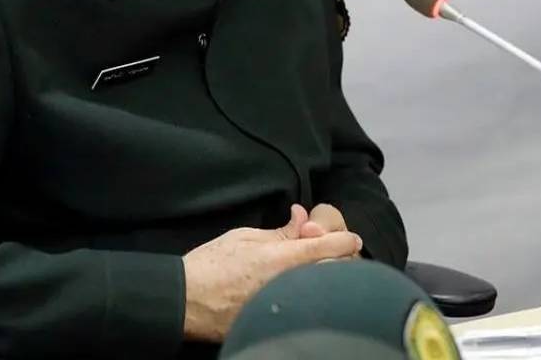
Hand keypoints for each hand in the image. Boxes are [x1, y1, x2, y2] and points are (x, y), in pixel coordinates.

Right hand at [181, 204, 362, 341]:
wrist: (187, 301)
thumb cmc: (211, 265)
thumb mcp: (245, 237)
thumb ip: (280, 231)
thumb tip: (302, 216)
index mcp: (282, 259)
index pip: (329, 247)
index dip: (345, 240)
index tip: (352, 239)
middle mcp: (289, 285)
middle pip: (333, 272)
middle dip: (338, 260)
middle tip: (330, 251)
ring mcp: (285, 306)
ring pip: (322, 291)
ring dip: (325, 277)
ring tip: (315, 268)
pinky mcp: (277, 323)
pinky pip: (306, 307)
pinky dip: (310, 295)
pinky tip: (302, 289)